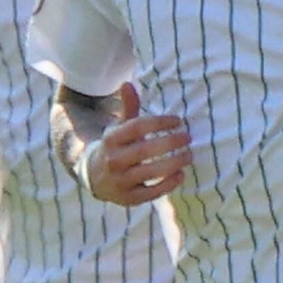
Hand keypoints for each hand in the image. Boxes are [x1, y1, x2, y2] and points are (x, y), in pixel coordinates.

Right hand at [84, 83, 191, 205]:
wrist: (94, 177)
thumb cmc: (115, 147)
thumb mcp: (118, 127)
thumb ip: (128, 108)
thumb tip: (128, 83)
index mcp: (111, 139)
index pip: (138, 127)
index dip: (160, 122)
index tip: (178, 120)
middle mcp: (114, 160)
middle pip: (145, 150)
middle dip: (170, 143)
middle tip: (188, 138)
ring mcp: (120, 181)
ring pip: (150, 172)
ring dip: (173, 163)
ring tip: (189, 156)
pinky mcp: (128, 199)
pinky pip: (151, 193)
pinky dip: (168, 185)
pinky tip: (181, 175)